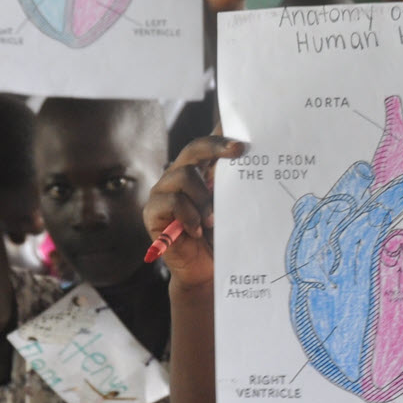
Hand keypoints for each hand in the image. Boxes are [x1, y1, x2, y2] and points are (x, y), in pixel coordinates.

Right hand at [144, 135, 243, 288]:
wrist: (206, 271)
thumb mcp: (231, 208)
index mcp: (202, 172)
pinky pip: (171, 202)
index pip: (209, 143)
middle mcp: (181, 176)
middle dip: (217, 147)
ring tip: (213, 219)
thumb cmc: (221, 238)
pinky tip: (197, 230)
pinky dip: (188, 215)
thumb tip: (249, 160)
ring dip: (202, 197)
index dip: (222, 132)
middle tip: (238, 150)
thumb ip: (233, 185)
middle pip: (194, 148)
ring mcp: (165, 192)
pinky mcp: (153, 211)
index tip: (241, 130)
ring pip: (183, 175)